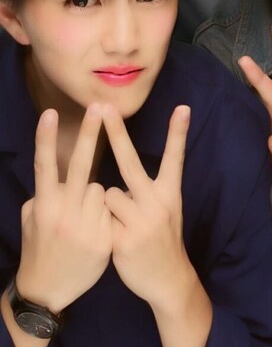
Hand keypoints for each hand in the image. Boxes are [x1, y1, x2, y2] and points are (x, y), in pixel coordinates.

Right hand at [17, 105, 111, 312]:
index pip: (45, 165)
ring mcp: (85, 226)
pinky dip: (107, 214)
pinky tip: (95, 234)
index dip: (46, 139)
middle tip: (99, 105)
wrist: (48, 291)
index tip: (50, 113)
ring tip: (82, 222)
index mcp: (43, 205)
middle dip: (90, 135)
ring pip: (102, 189)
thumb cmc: (39, 246)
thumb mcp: (32, 219)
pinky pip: (112, 210)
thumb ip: (45, 194)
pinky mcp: (104, 239)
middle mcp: (63, 214)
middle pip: (81, 166)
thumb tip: (54, 174)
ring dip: (97, 197)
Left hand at [103, 104, 193, 309]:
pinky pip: (101, 218)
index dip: (178, 132)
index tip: (183, 108)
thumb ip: (147, 190)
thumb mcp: (166, 209)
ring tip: (123, 223)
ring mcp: (140, 222)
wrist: (168, 279)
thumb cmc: (161, 237)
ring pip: (107, 194)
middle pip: (131, 163)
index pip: (175, 157)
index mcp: (170, 193)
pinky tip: (118, 239)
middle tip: (105, 108)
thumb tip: (119, 174)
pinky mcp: (122, 240)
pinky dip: (104, 224)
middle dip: (117, 134)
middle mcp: (158, 203)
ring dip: (108, 205)